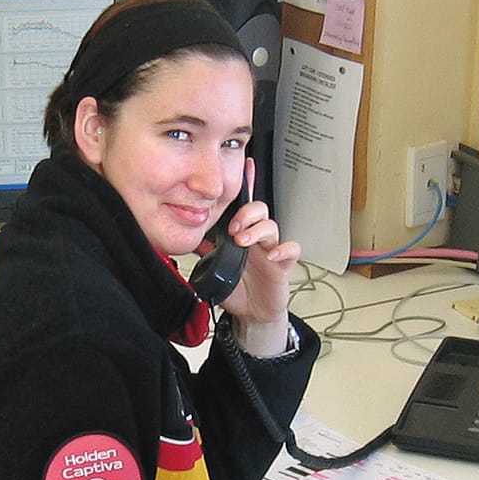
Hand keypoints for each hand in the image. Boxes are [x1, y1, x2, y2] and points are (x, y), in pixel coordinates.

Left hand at [218, 174, 301, 355]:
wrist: (251, 313)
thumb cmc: (236, 288)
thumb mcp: (212, 267)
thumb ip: (202, 249)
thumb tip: (186, 234)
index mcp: (240, 233)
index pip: (242, 205)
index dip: (246, 184)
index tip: (246, 166)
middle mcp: (256, 238)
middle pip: (259, 210)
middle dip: (246, 213)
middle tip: (233, 227)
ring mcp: (270, 249)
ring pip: (272, 225)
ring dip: (257, 230)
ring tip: (243, 241)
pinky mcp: (283, 265)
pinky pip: (292, 249)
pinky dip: (284, 249)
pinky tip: (272, 254)